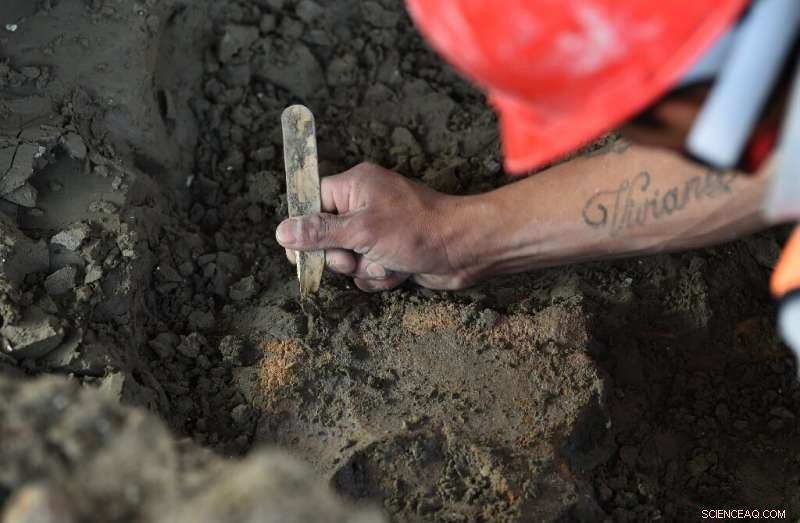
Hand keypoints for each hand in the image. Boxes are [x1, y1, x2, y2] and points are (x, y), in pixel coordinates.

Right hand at [275, 162, 472, 290]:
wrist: (463, 250)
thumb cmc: (416, 230)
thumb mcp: (361, 231)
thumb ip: (319, 232)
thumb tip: (283, 231)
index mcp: (356, 186)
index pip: (313, 202)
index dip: (304, 227)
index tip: (297, 251)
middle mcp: (366, 204)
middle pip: (327, 237)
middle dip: (341, 255)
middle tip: (354, 256)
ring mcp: (379, 230)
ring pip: (348, 259)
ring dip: (364, 268)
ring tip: (386, 261)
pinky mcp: (391, 252)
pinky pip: (368, 270)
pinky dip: (381, 276)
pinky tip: (399, 270)